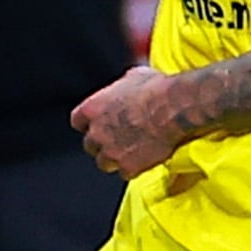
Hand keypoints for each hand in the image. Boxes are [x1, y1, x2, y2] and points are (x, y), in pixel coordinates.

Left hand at [70, 67, 194, 175]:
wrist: (172, 108)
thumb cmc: (155, 88)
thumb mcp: (133, 77)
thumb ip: (122, 86)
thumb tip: (129, 81)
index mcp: (92, 108)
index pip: (77, 121)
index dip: (89, 124)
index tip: (98, 124)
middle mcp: (97, 132)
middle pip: (89, 145)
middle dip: (101, 143)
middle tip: (117, 139)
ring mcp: (111, 152)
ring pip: (104, 163)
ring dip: (114, 159)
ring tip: (130, 152)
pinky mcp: (128, 167)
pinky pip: (125, 173)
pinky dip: (133, 168)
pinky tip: (144, 160)